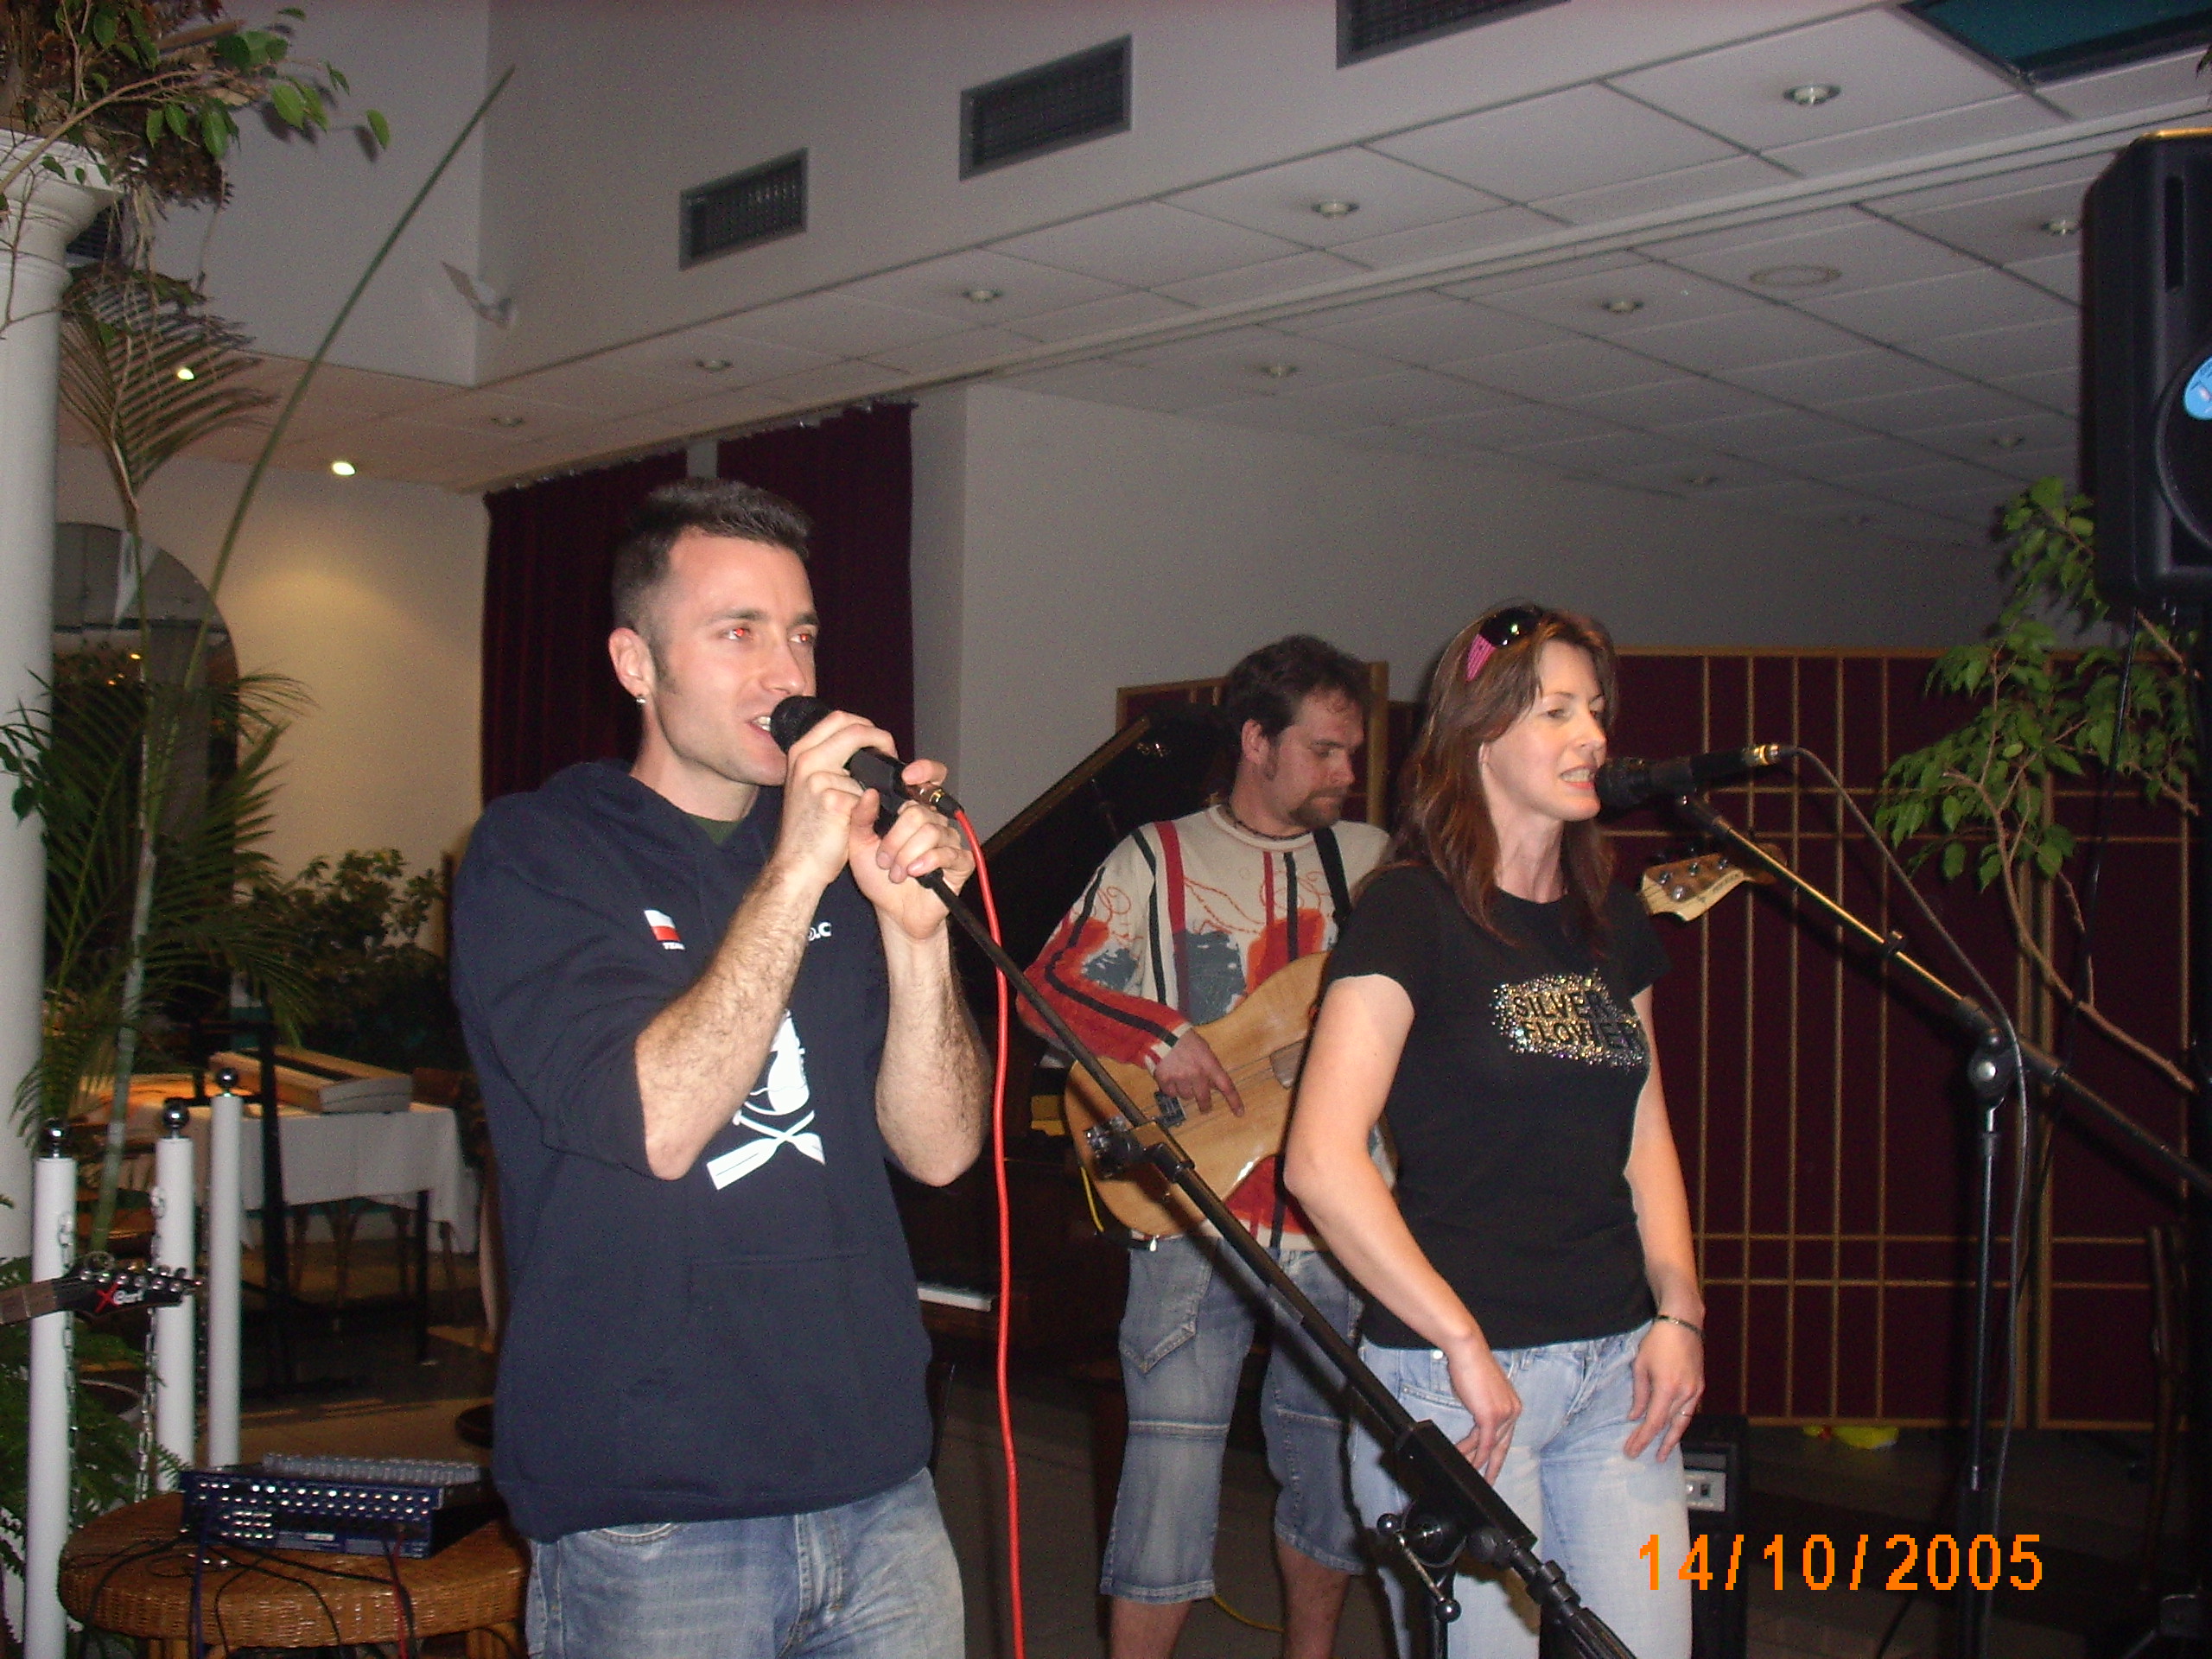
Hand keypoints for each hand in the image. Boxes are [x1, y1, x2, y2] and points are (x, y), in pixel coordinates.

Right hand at [770, 709, 887, 892]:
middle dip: (880, 739)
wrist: (796, 865)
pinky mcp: (833, 800)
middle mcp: (805, 759)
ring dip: (875, 784)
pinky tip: (858, 822)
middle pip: (854, 729)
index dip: (865, 726)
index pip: (839, 718)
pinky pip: (867, 795)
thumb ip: (831, 763)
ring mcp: (817, 778)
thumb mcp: (810, 786)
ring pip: (866, 767)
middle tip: (891, 755)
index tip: (878, 742)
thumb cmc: (808, 830)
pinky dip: (870, 809)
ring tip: (870, 804)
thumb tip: (867, 748)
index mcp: (800, 752)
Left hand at [849, 756, 973, 941]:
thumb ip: (861, 817)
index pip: (930, 778)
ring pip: (931, 833)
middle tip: (884, 859)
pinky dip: (927, 863)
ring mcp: (950, 840)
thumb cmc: (879, 877)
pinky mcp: (961, 862)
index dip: (924, 771)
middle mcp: (934, 821)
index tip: (907, 777)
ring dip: (906, 856)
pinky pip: (948, 853)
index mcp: (912, 810)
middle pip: (919, 813)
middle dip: (896, 839)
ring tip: (896, 872)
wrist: (893, 912)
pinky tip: (916, 874)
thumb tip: (869, 793)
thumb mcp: (859, 844)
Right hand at [1151, 1032, 1244, 1114]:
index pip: (1226, 1086)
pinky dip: (1171, 1089)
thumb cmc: (1186, 1039)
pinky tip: (1170, 1077)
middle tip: (1205, 1108)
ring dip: (1186, 1091)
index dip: (1234, 1101)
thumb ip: (1209, 1067)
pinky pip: (1171, 1093)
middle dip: (1205, 1105)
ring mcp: (1180, 1078)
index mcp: (1210, 1064)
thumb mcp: (1204, 1049)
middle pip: (1204, 1098)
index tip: (1239, 1113)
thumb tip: (1213, 1085)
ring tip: (1181, 1078)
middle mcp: (1197, 1074)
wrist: (1162, 1033)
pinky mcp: (1165, 1080)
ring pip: (1186, 1096)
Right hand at [1442, 1337, 1519, 1482]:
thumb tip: (1474, 1424)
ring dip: (1475, 1459)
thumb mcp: (1480, 1392)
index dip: (1498, 1453)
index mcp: (1513, 1405)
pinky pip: (1483, 1443)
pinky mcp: (1491, 1417)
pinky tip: (1465, 1461)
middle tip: (1488, 1481)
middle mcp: (1512, 1411)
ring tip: (1465, 1469)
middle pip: (1502, 1447)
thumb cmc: (1471, 1365)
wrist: (1468, 1351)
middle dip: (1494, 1466)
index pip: (1506, 1436)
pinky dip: (1474, 1454)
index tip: (1492, 1465)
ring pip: (1489, 1446)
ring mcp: (1504, 1415)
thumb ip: (1481, 1409)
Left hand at [1624, 1319, 1704, 1460]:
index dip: (1642, 1438)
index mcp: (1667, 1388)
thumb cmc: (1658, 1341)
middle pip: (1668, 1426)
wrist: (1683, 1323)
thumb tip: (1635, 1416)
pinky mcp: (1699, 1386)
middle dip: (1654, 1442)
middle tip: (1643, 1456)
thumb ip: (1639, 1394)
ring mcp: (1695, 1390)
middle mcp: (1685, 1393)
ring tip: (1662, 1453)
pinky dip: (1680, 1423)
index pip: (1654, 1422)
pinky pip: (1689, 1411)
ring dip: (1671, 1438)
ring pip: (1682, 1422)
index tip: (1631, 1450)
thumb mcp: (1641, 1365)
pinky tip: (1674, 1430)